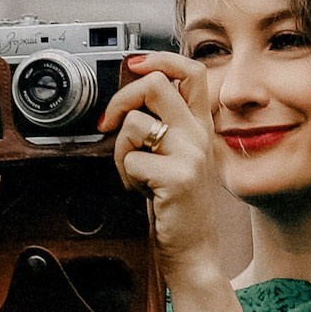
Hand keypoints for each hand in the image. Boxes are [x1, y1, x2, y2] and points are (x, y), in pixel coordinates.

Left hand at [101, 55, 223, 287]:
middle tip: (110, 122)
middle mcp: (199, 135)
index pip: (191, 71)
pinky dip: (126, 177)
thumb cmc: (178, 207)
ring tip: (134, 173)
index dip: (160, 58)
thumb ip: (163, 126)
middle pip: (156, 83)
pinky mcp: (177, 177)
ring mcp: (190, 155)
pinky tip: (142, 192)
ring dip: (120, 149)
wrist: (194, 253)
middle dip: (121, 98)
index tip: (134, 65)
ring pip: (135, 123)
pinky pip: (130, 160)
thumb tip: (129, 98)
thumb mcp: (177, 158)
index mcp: (200, 126)